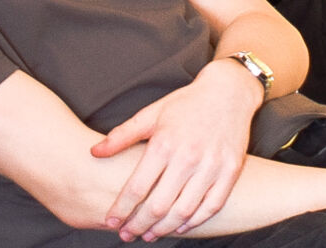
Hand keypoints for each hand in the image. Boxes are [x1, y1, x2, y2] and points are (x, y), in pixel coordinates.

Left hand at [90, 60, 258, 238]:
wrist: (228, 91)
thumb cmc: (186, 104)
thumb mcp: (151, 114)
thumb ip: (122, 136)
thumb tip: (94, 152)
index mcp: (165, 143)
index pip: (137, 187)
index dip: (121, 209)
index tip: (111, 221)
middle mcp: (188, 157)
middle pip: (158, 205)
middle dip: (138, 225)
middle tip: (127, 235)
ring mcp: (212, 166)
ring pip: (183, 211)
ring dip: (163, 229)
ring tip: (149, 235)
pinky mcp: (230, 171)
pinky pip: (211, 206)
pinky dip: (194, 221)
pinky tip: (179, 226)